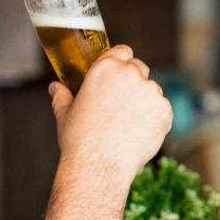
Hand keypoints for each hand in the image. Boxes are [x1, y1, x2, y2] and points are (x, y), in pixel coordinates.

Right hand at [49, 45, 173, 180]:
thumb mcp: (65, 113)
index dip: (121, 63)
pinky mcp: (165, 111)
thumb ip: (62, 95)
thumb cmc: (79, 141)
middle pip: (139, 69)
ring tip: (128, 125)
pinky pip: (162, 110)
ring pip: (152, 91)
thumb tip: (55, 87)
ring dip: (144, 102)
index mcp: (106, 68)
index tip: (118, 76)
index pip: (123, 51)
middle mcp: (130, 74)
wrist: (99, 168)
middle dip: (133, 82)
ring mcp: (150, 92)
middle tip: (122, 105)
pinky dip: (155, 119)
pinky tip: (138, 134)